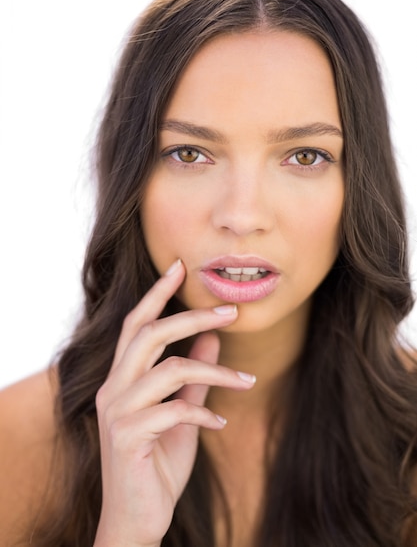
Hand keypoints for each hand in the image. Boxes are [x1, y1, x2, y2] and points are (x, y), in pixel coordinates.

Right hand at [93, 259, 255, 546]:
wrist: (137, 520)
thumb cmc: (157, 464)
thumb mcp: (181, 414)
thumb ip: (193, 378)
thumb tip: (213, 339)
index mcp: (122, 379)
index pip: (135, 324)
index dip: (156, 293)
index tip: (179, 267)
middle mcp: (112, 389)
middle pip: (149, 334)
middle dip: (191, 316)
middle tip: (231, 311)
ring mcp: (116, 412)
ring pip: (168, 369)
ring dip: (214, 371)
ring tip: (247, 380)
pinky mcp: (127, 437)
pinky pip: (173, 410)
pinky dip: (204, 413)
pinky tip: (221, 423)